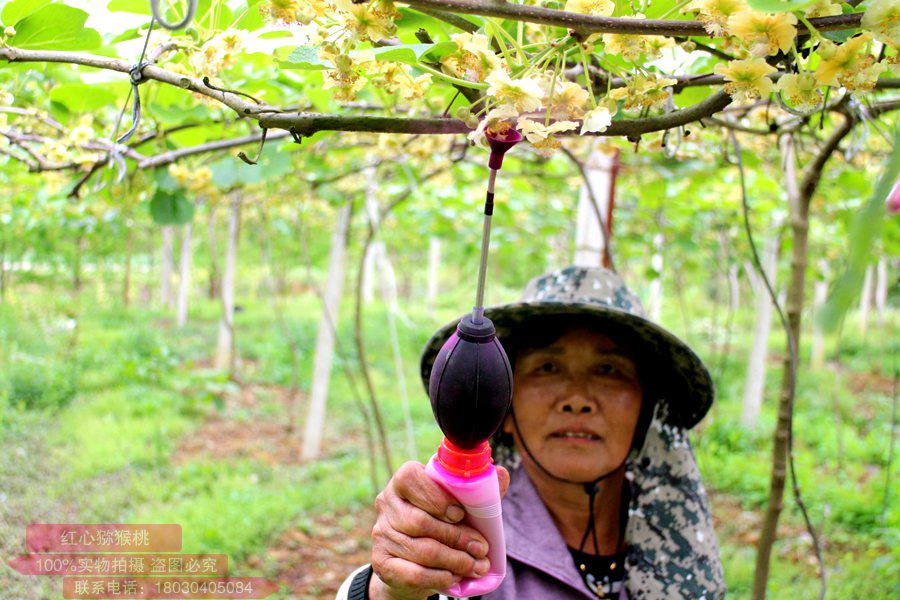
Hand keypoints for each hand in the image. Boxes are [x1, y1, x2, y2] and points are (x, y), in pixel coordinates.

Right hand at [369, 461, 509, 599]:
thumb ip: (478, 490)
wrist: (411, 560)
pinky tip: (455, 576)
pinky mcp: (382, 562)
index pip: (410, 478)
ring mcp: (381, 534)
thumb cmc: (440, 522)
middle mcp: (387, 504)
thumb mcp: (457, 504)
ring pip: (421, 550)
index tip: (460, 513)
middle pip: (420, 521)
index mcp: (403, 482)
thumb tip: (502, 473)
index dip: (435, 497)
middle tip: (481, 548)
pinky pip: (413, 573)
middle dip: (457, 537)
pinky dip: (439, 576)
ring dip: (455, 560)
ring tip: (476, 565)